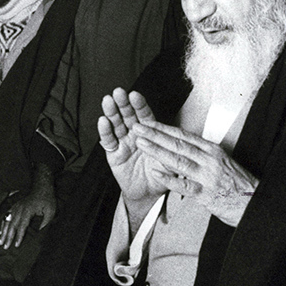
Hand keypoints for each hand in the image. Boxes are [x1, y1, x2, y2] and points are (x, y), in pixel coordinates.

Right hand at [0, 167, 55, 248]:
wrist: (42, 188)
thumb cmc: (47, 200)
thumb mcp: (50, 212)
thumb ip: (45, 223)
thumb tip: (40, 234)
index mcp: (27, 211)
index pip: (22, 226)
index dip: (19, 237)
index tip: (16, 245)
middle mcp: (19, 209)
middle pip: (12, 226)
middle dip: (8, 237)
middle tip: (5, 247)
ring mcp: (15, 207)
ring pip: (7, 222)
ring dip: (3, 232)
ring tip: (0, 242)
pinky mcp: (14, 206)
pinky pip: (6, 216)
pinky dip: (3, 225)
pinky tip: (1, 231)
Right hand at [97, 88, 170, 221]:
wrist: (149, 193)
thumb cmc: (160, 174)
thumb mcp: (170, 161)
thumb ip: (173, 150)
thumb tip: (182, 142)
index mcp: (150, 133)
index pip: (144, 115)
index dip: (139, 105)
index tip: (135, 95)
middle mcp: (135, 135)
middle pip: (128, 116)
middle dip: (123, 104)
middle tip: (119, 92)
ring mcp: (123, 143)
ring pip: (116, 124)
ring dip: (112, 112)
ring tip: (108, 101)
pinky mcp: (114, 154)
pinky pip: (109, 141)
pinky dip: (105, 131)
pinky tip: (103, 121)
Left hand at [132, 120, 257, 227]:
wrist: (255, 203)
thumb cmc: (237, 185)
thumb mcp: (221, 163)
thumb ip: (202, 157)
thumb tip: (181, 151)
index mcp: (212, 150)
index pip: (184, 136)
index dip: (164, 128)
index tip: (148, 122)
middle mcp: (210, 160)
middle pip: (178, 144)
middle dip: (155, 135)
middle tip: (137, 127)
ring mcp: (208, 176)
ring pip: (179, 160)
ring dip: (158, 151)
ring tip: (141, 144)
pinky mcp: (207, 194)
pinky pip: (185, 185)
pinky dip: (169, 179)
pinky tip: (156, 173)